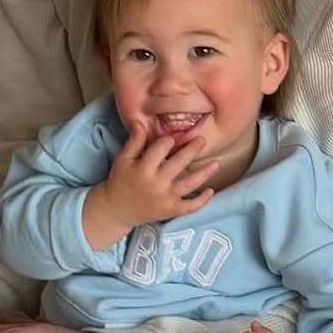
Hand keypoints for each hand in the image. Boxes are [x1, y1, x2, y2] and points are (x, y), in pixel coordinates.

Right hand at [83, 124, 219, 247]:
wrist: (116, 210)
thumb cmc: (120, 181)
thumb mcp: (123, 160)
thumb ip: (134, 141)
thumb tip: (140, 121)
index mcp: (143, 168)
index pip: (161, 148)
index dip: (168, 141)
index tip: (172, 138)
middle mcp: (156, 182)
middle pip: (179, 163)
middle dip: (192, 150)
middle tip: (202, 140)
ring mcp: (165, 198)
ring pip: (189, 184)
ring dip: (205, 173)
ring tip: (216, 163)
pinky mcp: (171, 210)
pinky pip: (190, 206)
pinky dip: (202, 200)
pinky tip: (211, 191)